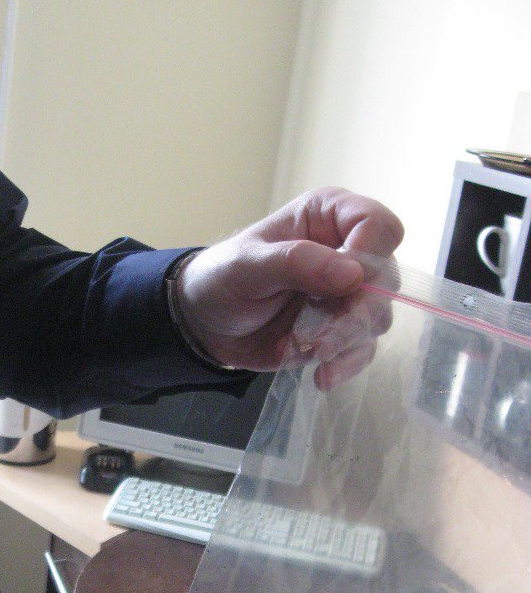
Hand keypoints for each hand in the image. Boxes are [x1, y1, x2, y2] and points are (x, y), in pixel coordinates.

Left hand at [176, 187, 403, 387]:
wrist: (207, 324)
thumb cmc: (222, 278)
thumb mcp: (247, 264)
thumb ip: (295, 262)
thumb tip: (353, 275)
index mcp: (328, 217)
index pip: (378, 224)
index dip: (370, 254)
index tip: (345, 282)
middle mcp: (347, 251)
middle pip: (386, 278)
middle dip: (357, 313)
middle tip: (321, 338)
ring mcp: (348, 294)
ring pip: (377, 317)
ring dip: (345, 340)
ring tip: (306, 351)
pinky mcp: (342, 330)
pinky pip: (363, 349)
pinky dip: (345, 365)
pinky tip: (321, 376)